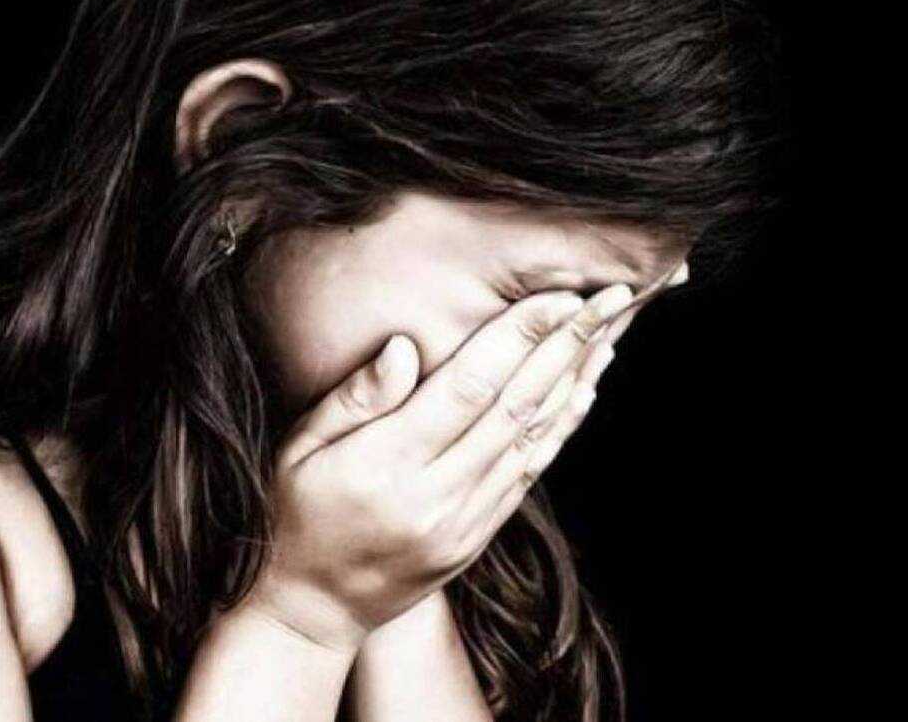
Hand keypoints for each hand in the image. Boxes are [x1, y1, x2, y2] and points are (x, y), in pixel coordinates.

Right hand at [242, 285, 633, 654]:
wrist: (312, 611)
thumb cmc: (296, 514)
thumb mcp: (299, 450)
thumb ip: (356, 398)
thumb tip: (406, 346)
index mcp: (388, 464)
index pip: (469, 388)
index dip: (519, 337)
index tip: (559, 296)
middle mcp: (437, 494)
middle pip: (516, 407)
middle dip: (568, 346)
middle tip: (611, 298)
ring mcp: (464, 521)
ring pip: (534, 439)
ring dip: (576, 382)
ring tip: (609, 333)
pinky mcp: (477, 537)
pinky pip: (530, 475)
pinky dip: (561, 429)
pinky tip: (584, 391)